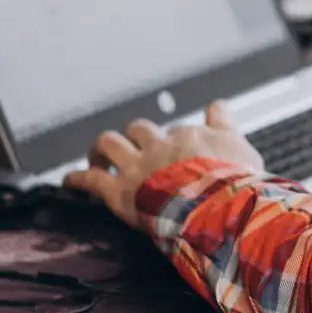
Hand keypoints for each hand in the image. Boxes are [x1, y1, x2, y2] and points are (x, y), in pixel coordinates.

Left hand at [64, 102, 262, 228]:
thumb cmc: (233, 182)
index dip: (177, 138)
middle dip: (135, 137)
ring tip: (99, 157)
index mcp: (188, 136)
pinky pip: (90, 180)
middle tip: (132, 148)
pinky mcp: (120, 191)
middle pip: (139, 129)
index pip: (178, 129)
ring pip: (110, 143)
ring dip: (102, 149)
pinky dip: (78, 179)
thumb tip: (218, 106)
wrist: (215, 206)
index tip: (178, 146)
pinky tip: (70, 181)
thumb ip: (225, 124)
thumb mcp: (241, 146)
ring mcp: (137, 167)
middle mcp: (159, 146)